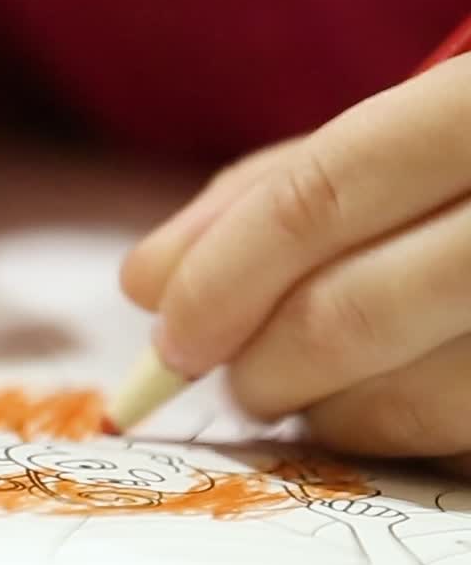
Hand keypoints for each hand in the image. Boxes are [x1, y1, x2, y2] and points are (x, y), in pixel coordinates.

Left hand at [122, 55, 470, 470]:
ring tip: (311, 389)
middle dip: (260, 363)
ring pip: (421, 398)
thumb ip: (274, 192)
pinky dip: (407, 433)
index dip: (223, 273)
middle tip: (231, 377)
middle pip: (355, 308)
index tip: (166, 335)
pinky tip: (393, 403)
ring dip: (328, 413)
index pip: (323, 189)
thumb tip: (143, 283)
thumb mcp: (410, 131)